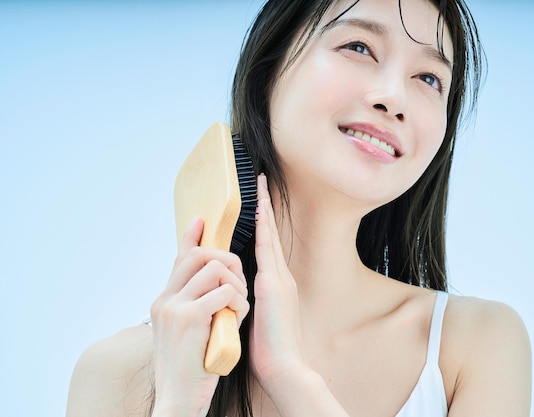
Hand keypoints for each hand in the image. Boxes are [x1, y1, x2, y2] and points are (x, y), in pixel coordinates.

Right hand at [149, 217, 249, 416]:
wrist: (178, 399)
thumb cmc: (189, 369)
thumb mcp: (187, 331)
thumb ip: (195, 306)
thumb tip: (213, 288)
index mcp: (164, 300)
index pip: (179, 258)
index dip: (191, 235)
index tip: (201, 219)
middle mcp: (165, 299)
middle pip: (199, 254)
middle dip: (228, 260)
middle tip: (240, 283)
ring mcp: (174, 307)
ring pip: (214, 268)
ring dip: (236, 285)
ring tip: (239, 307)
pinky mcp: (188, 319)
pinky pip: (223, 292)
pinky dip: (238, 303)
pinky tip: (237, 320)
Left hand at [249, 174, 304, 392]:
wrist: (283, 366)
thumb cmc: (268, 349)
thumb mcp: (257, 319)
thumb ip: (250, 302)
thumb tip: (235, 296)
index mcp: (275, 286)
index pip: (266, 248)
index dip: (262, 225)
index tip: (257, 205)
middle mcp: (280, 276)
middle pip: (270, 234)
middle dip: (266, 208)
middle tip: (262, 182)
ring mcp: (279, 277)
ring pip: (269, 235)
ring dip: (265, 209)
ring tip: (261, 185)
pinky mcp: (273, 283)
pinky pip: (266, 247)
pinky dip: (263, 226)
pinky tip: (259, 208)